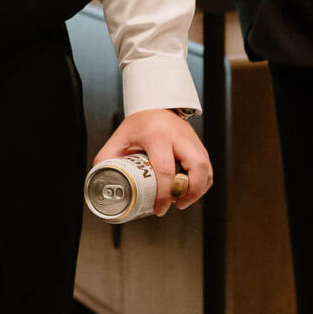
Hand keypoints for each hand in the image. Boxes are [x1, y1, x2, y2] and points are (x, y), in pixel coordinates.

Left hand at [94, 107, 211, 216]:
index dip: (164, 194)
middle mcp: (179, 137)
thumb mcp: (119, 139)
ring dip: (199, 190)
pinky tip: (191, 190)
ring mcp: (192, 140)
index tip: (160, 208)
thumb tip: (104, 183)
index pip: (165, 170)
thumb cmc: (138, 123)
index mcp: (157, 136)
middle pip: (197, 168)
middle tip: (178, 204)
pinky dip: (203, 183)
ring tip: (184, 200)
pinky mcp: (199, 145)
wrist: (155, 104)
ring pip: (206, 168)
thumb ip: (108, 159)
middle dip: (191, 193)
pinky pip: (208, 167)